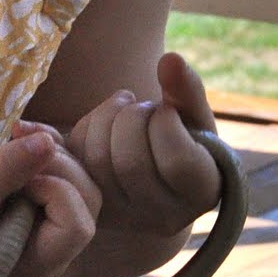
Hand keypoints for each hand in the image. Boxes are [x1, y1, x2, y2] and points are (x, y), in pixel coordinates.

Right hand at [0, 127, 100, 276]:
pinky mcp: (42, 196)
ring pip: (81, 178)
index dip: (56, 194)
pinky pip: (64, 163)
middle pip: (87, 201)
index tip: (18, 181)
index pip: (76, 227)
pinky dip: (47, 141)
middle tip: (16, 147)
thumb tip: (47, 142)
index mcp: (35, 263)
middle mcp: (51, 246)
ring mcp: (49, 220)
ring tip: (14, 133)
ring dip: (53, 148)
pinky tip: (19, 130)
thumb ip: (6, 171)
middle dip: (57, 166)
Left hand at [67, 52, 221, 239]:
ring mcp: (125, 217)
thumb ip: (187, 90)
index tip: (166, 109)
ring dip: (105, 119)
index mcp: (201, 192)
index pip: (176, 158)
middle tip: (139, 106)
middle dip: (130, 117)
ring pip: (99, 162)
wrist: (155, 176)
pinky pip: (76, 161)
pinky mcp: (92, 206)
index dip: (164, 121)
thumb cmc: (184, 138)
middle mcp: (164, 217)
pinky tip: (99, 121)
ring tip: (122, 109)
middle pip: (131, 162)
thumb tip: (169, 58)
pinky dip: (81, 130)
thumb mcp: (193, 116)